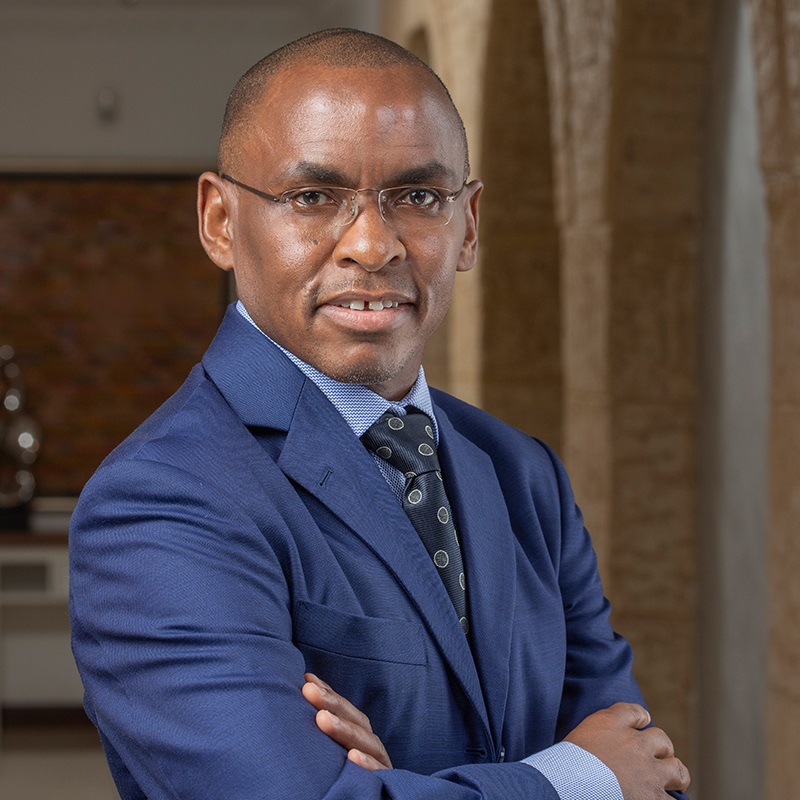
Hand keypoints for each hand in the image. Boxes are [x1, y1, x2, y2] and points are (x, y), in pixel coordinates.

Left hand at [302, 673, 392, 770]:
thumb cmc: (339, 778)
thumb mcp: (331, 753)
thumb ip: (323, 724)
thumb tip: (304, 689)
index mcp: (359, 736)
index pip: (344, 711)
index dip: (327, 694)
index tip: (306, 680)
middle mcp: (371, 746)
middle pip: (355, 721)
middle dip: (332, 703)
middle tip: (308, 690)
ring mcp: (381, 764)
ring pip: (368, 743)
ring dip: (345, 730)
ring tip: (322, 718)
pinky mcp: (386, 784)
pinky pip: (379, 773)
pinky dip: (368, 765)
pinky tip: (352, 757)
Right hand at [564, 703, 689, 798]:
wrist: (571, 783)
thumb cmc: (564, 764)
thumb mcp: (573, 737)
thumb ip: (592, 734)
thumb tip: (601, 744)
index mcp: (611, 724)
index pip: (634, 712)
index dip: (641, 718)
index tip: (643, 722)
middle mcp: (635, 744)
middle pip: (661, 739)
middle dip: (662, 749)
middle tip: (658, 758)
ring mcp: (649, 772)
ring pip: (678, 770)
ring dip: (675, 774)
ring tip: (671, 781)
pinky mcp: (654, 797)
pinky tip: (666, 799)